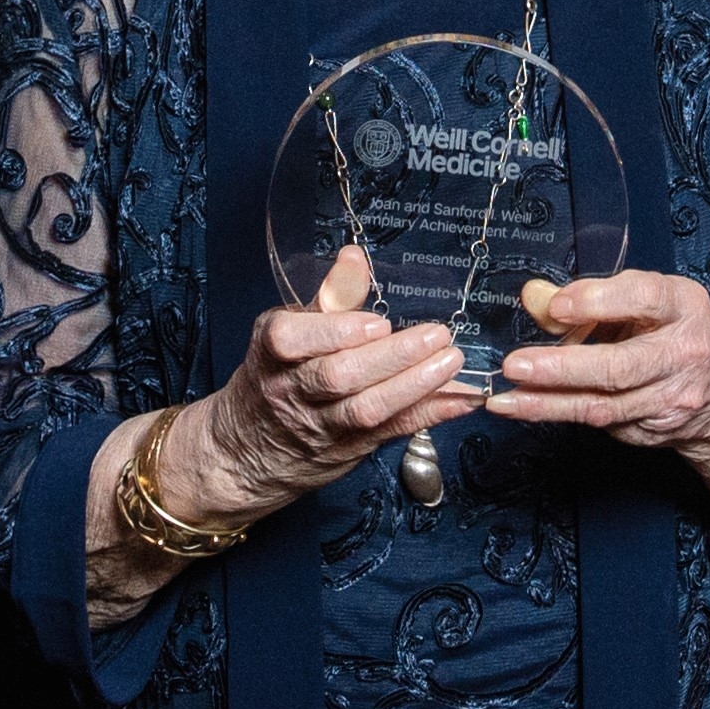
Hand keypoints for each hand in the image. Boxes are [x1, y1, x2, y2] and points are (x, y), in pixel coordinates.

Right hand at [165, 246, 466, 517]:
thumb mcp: (289, 332)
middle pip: (339, 377)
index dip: (337, 332)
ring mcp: (321, 425)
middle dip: (391, 357)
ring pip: (367, 410)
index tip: (376, 323)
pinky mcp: (350, 450)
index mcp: (273, 352)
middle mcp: (293, 391)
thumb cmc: (277, 376)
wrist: (248, 451)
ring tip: (452, 362)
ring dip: (415, 386)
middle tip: (436, 335)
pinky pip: (392, 432)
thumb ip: (329, 298)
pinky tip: (461, 399)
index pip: (293, 340)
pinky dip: (430, 415)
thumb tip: (354, 257)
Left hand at [483, 271, 709, 449]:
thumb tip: (535, 298)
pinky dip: (558, 413)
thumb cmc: (669, 329)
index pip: (643, 298)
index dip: (598, 301)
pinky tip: (523, 407)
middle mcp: (683, 354)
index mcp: (682, 306)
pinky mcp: (653, 430)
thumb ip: (586, 297)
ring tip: (505, 398)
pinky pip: (600, 422)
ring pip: (605, 404)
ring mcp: (671, 398)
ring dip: (548, 402)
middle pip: (621, 366)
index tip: (557, 307)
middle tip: (515, 365)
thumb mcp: (639, 299)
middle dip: (563, 368)